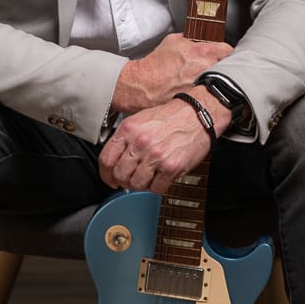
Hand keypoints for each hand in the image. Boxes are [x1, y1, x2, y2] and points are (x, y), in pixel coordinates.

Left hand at [99, 88, 230, 193]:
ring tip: (148, 177)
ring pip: (136, 184)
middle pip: (120, 174)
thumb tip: (116, 159)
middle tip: (130, 179)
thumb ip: (126, 139)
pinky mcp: (171, 167)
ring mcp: (155, 156)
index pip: (106, 159)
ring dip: (141, 185)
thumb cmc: (173, 116)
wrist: (199, 114)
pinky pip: (156, 188)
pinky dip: (157, 187)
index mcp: (129, 129)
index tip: (110, 178)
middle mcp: (140, 142)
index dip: (105, 174)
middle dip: (124, 181)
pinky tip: (160, 177)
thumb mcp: (142, 120)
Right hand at [110, 33, 232, 113]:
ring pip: (219, 81)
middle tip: (211, 66)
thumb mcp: (173, 41)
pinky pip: (209, 93)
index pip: (228, 49)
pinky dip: (205, 91)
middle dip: (221, 65)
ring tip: (202, 78)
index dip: (225, 51)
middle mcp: (206, 69)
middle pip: (227, 66)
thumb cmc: (156, 65)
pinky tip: (196, 89)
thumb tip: (196, 39)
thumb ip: (190, 39)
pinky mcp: (199, 98)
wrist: (144, 85)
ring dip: (214, 78)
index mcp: (203, 52)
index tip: (222, 53)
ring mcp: (204, 85)